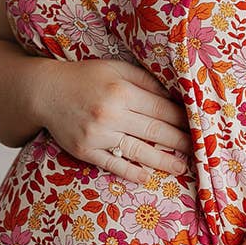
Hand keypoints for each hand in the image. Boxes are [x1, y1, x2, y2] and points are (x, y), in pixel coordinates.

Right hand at [37, 58, 192, 182]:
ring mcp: (98, 135)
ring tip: (181, 167)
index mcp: (122, 91)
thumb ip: (145, 80)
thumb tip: (173, 95)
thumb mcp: (116, 68)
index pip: (162, 109)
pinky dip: (132, 172)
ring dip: (164, 162)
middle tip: (200, 151)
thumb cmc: (85, 77)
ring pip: (139, 152)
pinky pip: (113, 165)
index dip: (183, 120)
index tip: (199, 126)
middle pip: (155, 132)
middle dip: (181, 142)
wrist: (45, 92)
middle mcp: (111, 114)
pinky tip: (148, 176)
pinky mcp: (85, 151)